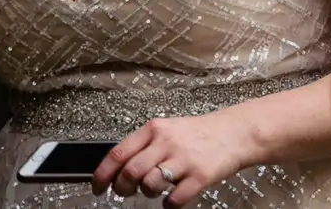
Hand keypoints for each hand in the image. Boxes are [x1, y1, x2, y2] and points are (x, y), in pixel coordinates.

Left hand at [91, 112, 246, 207]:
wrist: (233, 133)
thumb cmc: (196, 134)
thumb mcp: (166, 130)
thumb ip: (144, 145)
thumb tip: (117, 167)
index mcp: (152, 129)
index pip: (118, 152)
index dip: (103, 173)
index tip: (97, 186)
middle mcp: (165, 142)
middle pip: (131, 171)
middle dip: (122, 187)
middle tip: (124, 192)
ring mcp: (183, 158)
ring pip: (150, 184)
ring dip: (146, 193)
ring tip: (153, 190)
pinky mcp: (201, 175)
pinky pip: (176, 198)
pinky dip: (169, 204)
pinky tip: (172, 199)